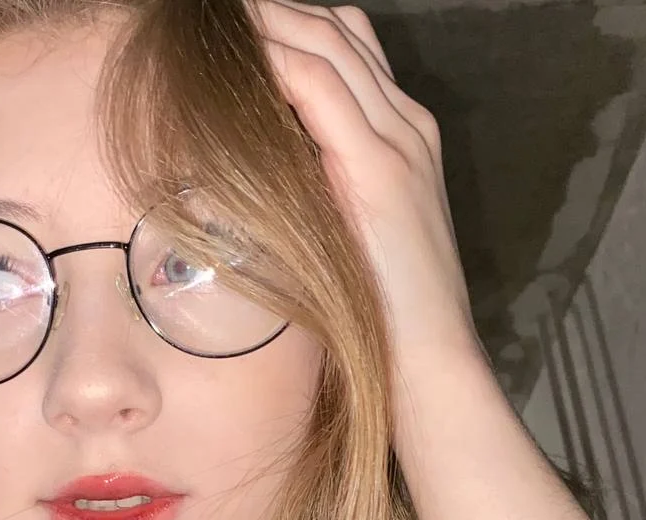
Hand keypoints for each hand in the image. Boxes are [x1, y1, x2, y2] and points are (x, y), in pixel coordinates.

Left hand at [248, 1, 483, 373]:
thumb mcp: (348, 237)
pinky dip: (273, 60)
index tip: (233, 28)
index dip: (289, 24)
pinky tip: (235, 58)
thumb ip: (320, 197)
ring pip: (326, 43)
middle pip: (335, 28)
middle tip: (214, 9)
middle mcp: (407, 125)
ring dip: (266, 21)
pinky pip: (317, 86)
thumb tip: (262, 183)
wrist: (431, 359)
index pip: (346, 46)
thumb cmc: (383, 314)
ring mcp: (398, 141)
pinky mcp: (379, 169)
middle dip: (272, 10)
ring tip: (215, 17)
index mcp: (402, 137)